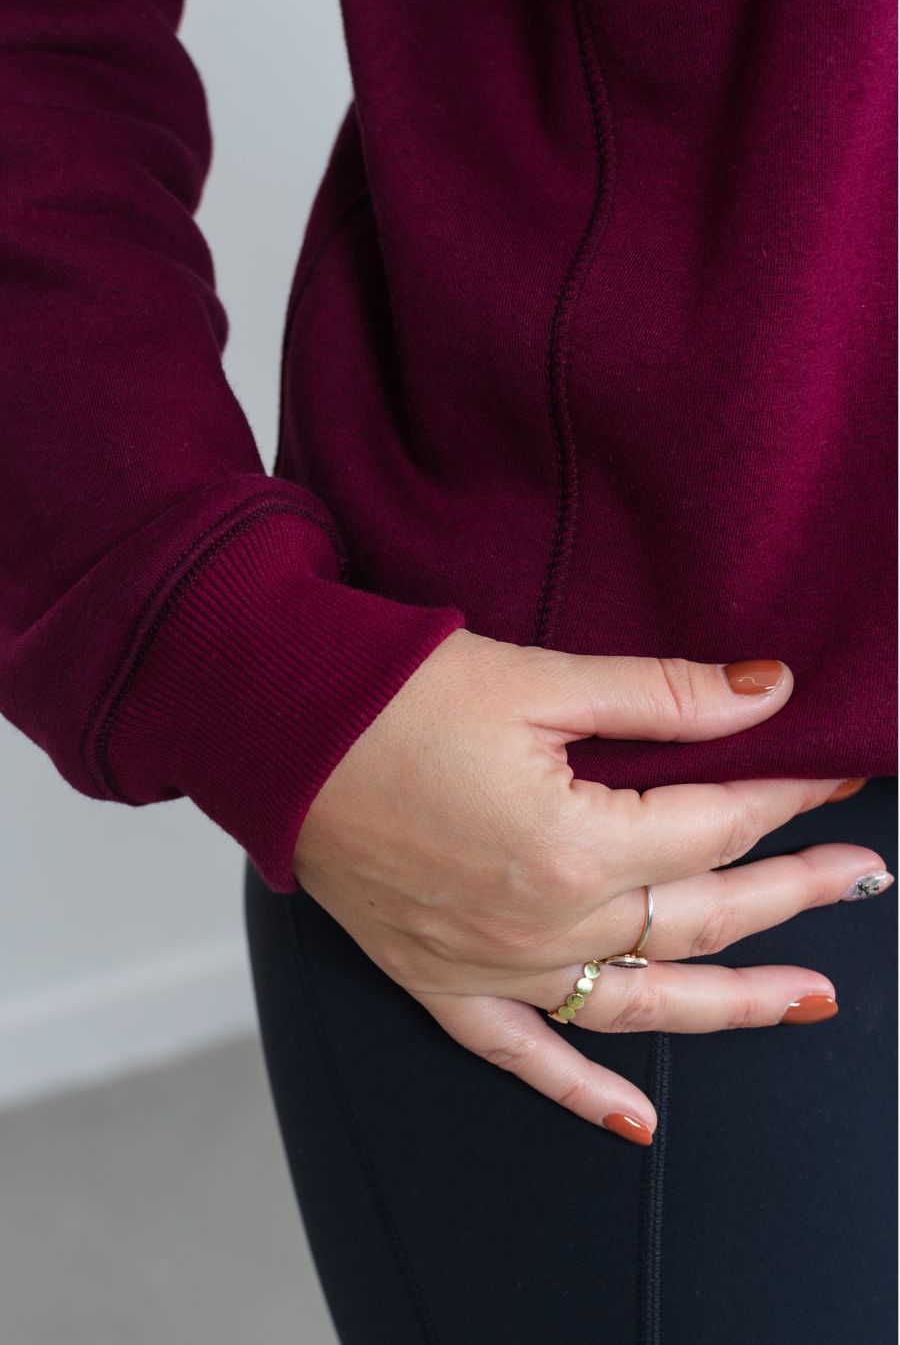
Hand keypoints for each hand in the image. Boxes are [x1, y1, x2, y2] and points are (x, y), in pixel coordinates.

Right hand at [291, 629, 888, 1141]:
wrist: (279, 731)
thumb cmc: (395, 698)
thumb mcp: (539, 680)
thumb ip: (664, 695)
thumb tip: (769, 690)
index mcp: (575, 844)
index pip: (719, 821)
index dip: (790, 793)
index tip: (837, 774)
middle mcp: (545, 922)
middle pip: (702, 915)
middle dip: (793, 891)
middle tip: (862, 876)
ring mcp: (495, 965)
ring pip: (642, 1002)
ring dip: (734, 1004)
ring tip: (811, 1003)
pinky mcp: (443, 981)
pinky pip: (524, 1055)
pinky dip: (581, 1093)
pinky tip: (638, 1121)